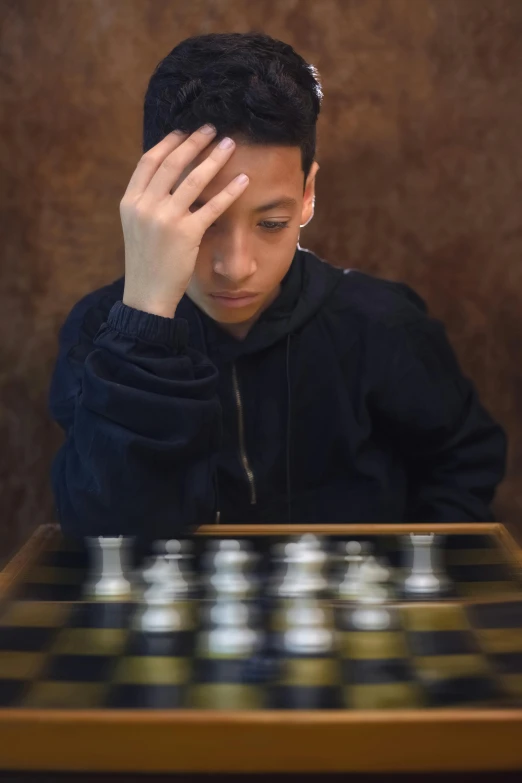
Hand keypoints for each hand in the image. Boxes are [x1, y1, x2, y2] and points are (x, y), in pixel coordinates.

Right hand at [119, 125, 248, 316]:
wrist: (146, 295)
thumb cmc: (146, 262)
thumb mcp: (137, 227)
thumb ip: (148, 202)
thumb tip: (168, 179)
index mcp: (130, 202)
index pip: (148, 161)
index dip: (168, 143)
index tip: (183, 131)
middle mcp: (145, 206)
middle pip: (172, 163)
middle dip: (194, 142)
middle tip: (212, 128)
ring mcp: (165, 219)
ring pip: (193, 179)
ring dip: (214, 158)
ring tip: (229, 144)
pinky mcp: (185, 234)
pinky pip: (212, 206)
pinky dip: (229, 191)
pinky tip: (243, 180)